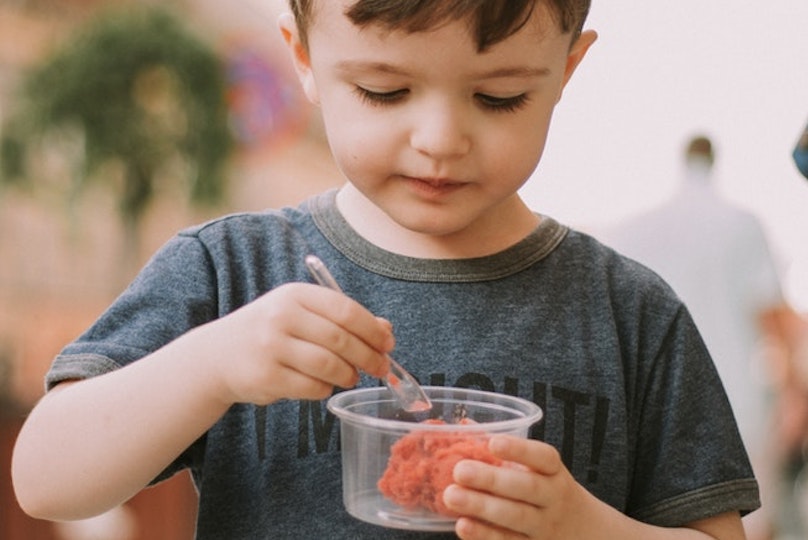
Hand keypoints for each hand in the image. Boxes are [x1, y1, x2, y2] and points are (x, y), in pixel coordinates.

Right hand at [197, 282, 393, 405]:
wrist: (217, 356)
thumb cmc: (270, 332)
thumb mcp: (301, 314)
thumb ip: (342, 319)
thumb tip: (386, 331)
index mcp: (295, 295)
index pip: (345, 309)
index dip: (372, 329)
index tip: (388, 343)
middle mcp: (281, 317)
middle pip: (340, 339)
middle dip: (368, 356)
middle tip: (381, 367)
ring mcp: (271, 347)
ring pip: (328, 365)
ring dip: (348, 374)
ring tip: (350, 376)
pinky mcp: (266, 377)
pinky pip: (312, 387)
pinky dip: (325, 389)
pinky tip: (324, 385)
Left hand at [443, 435, 589, 538]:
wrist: (580, 531)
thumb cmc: (546, 489)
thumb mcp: (537, 469)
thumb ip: (505, 451)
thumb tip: (464, 427)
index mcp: (554, 472)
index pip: (544, 458)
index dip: (520, 450)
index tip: (493, 443)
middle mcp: (553, 499)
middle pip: (527, 488)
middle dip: (491, 479)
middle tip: (459, 471)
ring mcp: (543, 527)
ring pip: (515, 517)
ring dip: (482, 506)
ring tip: (451, 496)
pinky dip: (484, 535)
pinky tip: (462, 525)